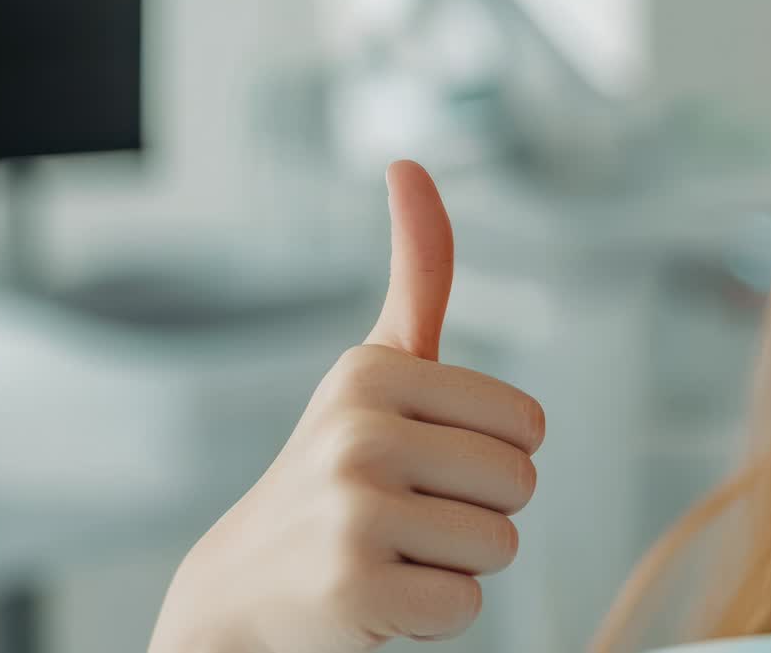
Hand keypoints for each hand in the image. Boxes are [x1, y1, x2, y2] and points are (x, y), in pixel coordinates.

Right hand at [148, 160, 545, 652]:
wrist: (241, 593)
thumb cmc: (336, 473)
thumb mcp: (375, 369)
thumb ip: (418, 274)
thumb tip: (409, 163)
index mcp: (372, 370)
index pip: (528, 425)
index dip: (489, 457)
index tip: (418, 462)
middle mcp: (356, 430)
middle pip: (520, 485)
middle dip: (474, 514)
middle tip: (401, 517)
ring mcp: (351, 509)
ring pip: (498, 547)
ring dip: (453, 565)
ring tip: (387, 553)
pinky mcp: (353, 587)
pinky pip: (466, 608)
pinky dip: (430, 618)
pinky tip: (374, 599)